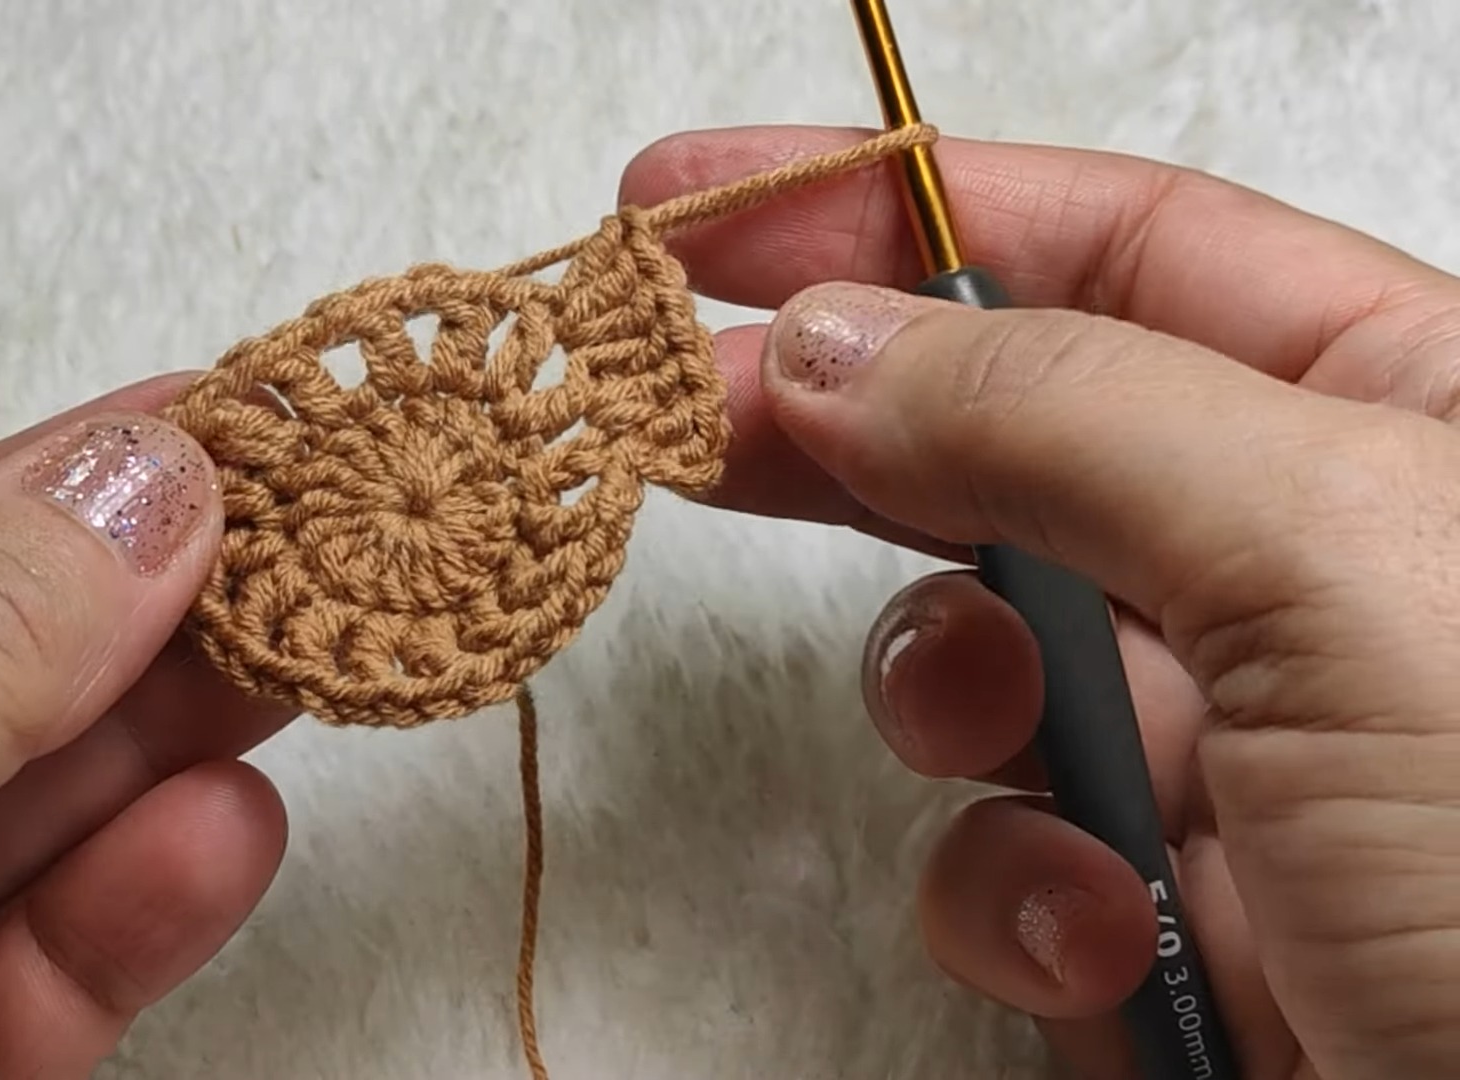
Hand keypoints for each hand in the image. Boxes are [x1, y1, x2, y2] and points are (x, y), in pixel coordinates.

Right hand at [622, 127, 1459, 1077]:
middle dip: (841, 427)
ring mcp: (1239, 747)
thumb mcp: (1334, 557)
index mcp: (1408, 419)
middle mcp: (1311, 572)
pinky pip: (1014, 856)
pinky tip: (1108, 936)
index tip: (711, 210)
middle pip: (1007, 436)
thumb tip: (833, 342)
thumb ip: (1062, 413)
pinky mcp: (1178, 910)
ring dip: (950, 698)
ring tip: (992, 732)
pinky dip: (1021, 895)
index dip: (902, 209)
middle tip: (678, 405)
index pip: (1116, 248)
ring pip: (983, 662)